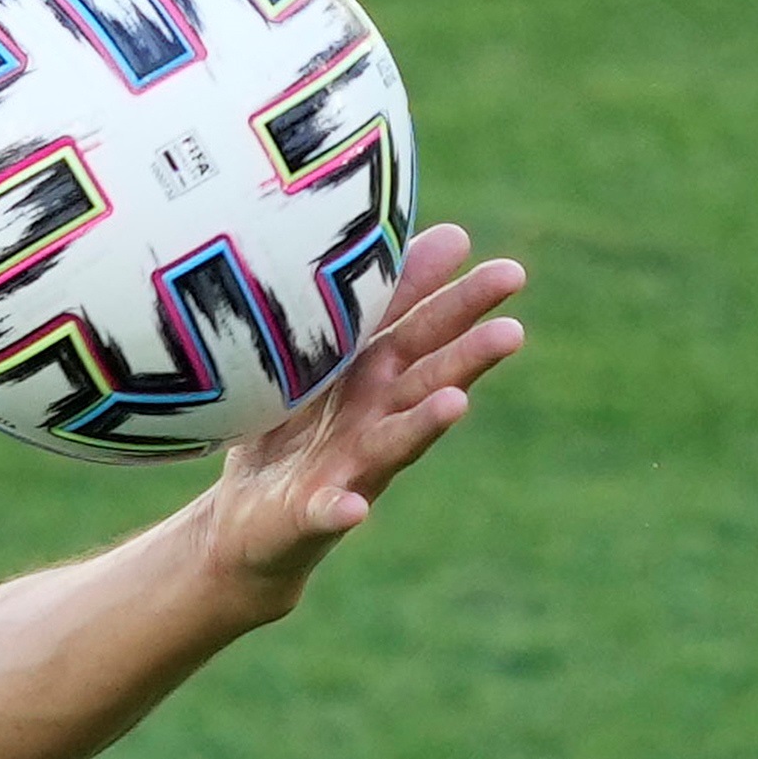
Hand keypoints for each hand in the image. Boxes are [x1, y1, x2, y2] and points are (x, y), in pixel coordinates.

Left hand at [196, 223, 527, 614]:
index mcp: (372, 376)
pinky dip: (341, 509)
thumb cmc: (288, 429)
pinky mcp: (310, 515)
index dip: (459, 303)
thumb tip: (398, 236)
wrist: (243, 522)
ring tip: (458, 403)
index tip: (508, 272)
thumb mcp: (320, 361)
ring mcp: (346, 469)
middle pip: (425, 381)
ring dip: (425, 424)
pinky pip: (327, 512)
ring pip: (392, 442)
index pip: (421, 330)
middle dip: (468, 357)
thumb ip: (356, 311)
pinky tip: (355, 508)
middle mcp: (372, 419)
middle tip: (513, 332)